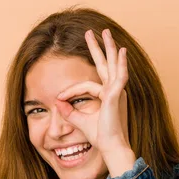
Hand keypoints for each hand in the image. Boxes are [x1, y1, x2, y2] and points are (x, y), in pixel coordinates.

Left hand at [55, 28, 129, 154]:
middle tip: (93, 32)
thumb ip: (68, 111)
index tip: (59, 98)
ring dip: (109, 48)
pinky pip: (117, 77)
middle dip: (99, 48)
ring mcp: (117, 92)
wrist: (109, 146)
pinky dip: (121, 64)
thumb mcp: (79, 120)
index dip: (71, 90)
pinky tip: (121, 52)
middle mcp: (114, 91)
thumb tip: (56, 102)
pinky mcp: (116, 95)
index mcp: (107, 96)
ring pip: (113, 65)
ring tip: (106, 32)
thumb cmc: (99, 136)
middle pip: (106, 64)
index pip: (87, 85)